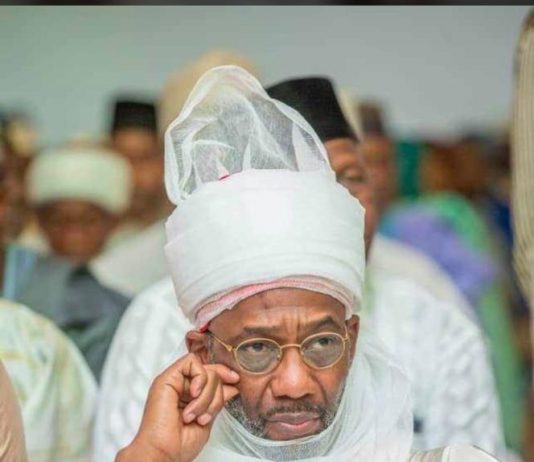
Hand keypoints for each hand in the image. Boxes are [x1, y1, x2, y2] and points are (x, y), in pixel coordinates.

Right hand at [116, 353, 239, 461]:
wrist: (163, 453)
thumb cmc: (180, 444)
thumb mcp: (207, 419)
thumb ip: (217, 400)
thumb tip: (232, 385)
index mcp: (189, 395)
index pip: (212, 374)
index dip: (225, 375)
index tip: (236, 382)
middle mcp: (182, 386)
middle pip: (212, 372)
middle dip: (217, 394)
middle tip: (206, 416)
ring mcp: (174, 381)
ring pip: (206, 369)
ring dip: (207, 395)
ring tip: (196, 415)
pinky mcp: (166, 377)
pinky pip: (191, 362)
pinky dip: (200, 377)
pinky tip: (194, 395)